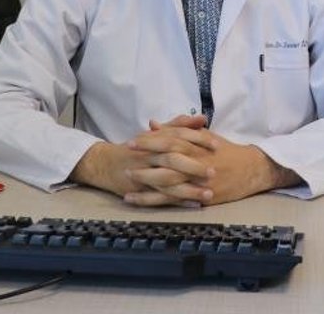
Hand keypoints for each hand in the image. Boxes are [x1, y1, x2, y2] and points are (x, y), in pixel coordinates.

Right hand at [67, 115, 214, 198]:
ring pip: (168, 182)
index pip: (178, 136)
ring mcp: (144, 173)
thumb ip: (180, 125)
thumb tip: (202, 118)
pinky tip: (194, 205)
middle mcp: (149, 155)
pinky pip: (161, 198)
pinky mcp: (141, 190)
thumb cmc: (137, 148)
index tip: (217, 145)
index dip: (198, 139)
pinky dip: (178, 202)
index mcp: (155, 138)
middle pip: (172, 159)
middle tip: (214, 172)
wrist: (106, 164)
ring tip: (209, 194)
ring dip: (189, 189)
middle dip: (193, 166)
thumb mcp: (157, 134)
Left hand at [124, 123, 300, 206]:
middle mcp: (196, 161)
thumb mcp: (203, 136)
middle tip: (125, 159)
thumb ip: (178, 129)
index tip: (132, 140)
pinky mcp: (201, 196)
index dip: (150, 141)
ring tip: (127, 183)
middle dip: (145, 159)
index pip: (169, 140)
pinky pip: (175, 200)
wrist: (251, 169)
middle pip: (167, 159)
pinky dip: (156, 201)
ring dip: (147, 182)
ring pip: (169, 181)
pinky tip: (141, 201)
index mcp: (196, 144)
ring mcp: (198, 180)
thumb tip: (153, 124)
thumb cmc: (225, 151)